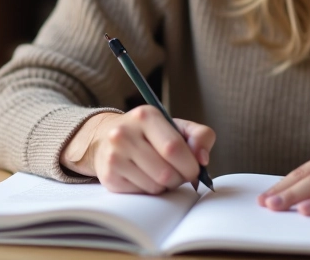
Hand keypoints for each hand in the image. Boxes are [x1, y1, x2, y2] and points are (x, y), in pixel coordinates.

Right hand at [60, 106, 215, 193]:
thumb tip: (203, 158)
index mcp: (146, 116)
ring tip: (159, 173)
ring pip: (154, 186)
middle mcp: (125, 134)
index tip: (194, 169)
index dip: (190, 165)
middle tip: (178, 173)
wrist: (106, 138)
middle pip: (166, 172)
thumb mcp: (176, 127)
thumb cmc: (149, 134)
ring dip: (165, 186)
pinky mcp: (108, 176)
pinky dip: (149, 190)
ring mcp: (114, 156)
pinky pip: (141, 194)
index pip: (174, 148)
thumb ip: (200, 136)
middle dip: (179, 178)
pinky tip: (144, 177)